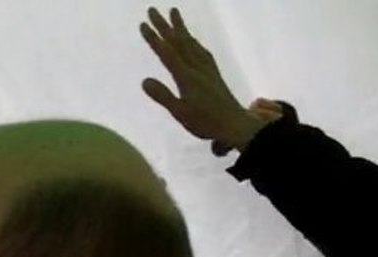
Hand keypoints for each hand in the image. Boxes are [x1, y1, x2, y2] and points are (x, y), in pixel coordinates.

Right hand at [140, 7, 264, 150]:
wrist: (234, 124)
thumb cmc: (204, 122)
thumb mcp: (180, 113)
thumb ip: (163, 96)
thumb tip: (145, 80)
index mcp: (187, 77)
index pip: (167, 54)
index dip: (154, 39)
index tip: (143, 25)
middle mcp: (197, 68)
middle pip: (178, 42)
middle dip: (164, 25)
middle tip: (152, 10)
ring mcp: (206, 68)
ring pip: (190, 43)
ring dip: (180, 27)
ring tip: (173, 13)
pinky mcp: (213, 72)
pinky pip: (201, 50)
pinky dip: (193, 40)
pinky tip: (191, 39)